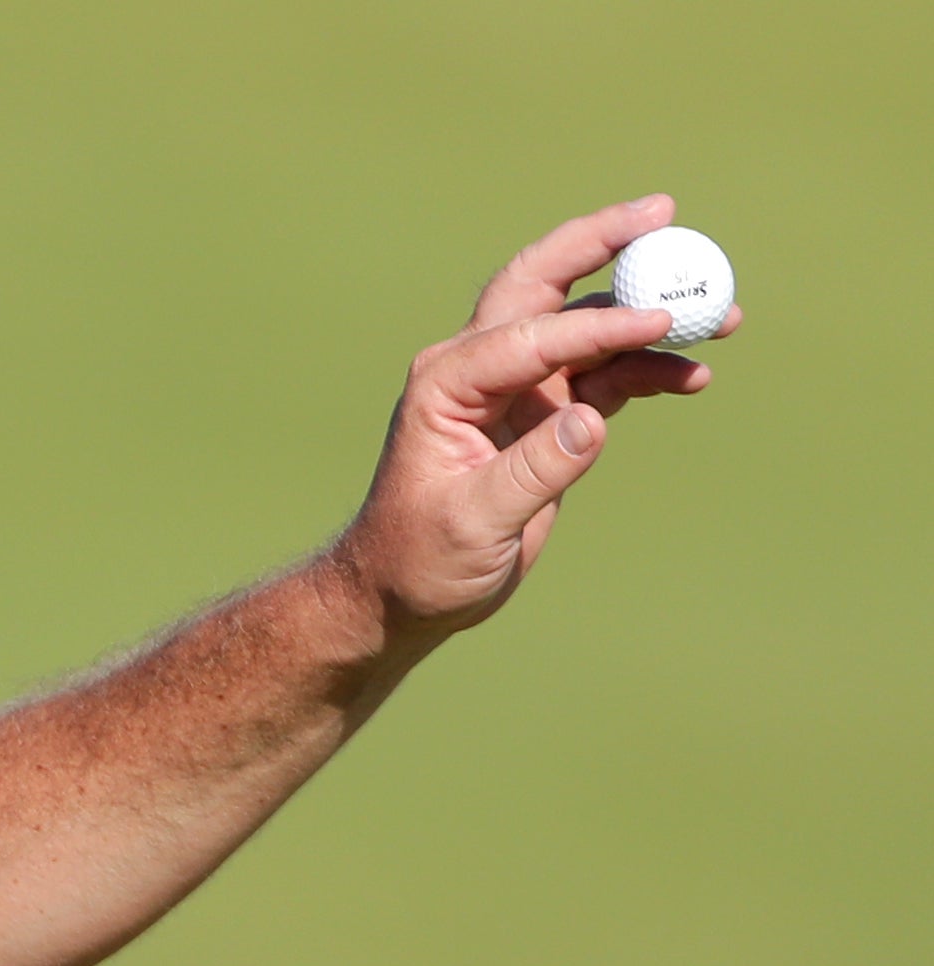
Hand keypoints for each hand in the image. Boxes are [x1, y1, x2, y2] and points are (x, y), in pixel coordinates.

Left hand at [332, 196, 738, 638]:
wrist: (406, 591)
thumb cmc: (420, 557)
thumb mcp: (472, 522)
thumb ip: (532, 472)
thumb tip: (592, 421)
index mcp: (446, 383)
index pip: (532, 334)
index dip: (598, 324)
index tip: (661, 319)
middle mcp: (479, 371)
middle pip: (543, 282)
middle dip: (601, 242)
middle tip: (664, 211)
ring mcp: (516, 388)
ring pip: (587, 329)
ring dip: (650, 317)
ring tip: (721, 316)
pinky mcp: (546, 416)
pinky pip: (605, 376)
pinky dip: (649, 369)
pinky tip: (693, 374)